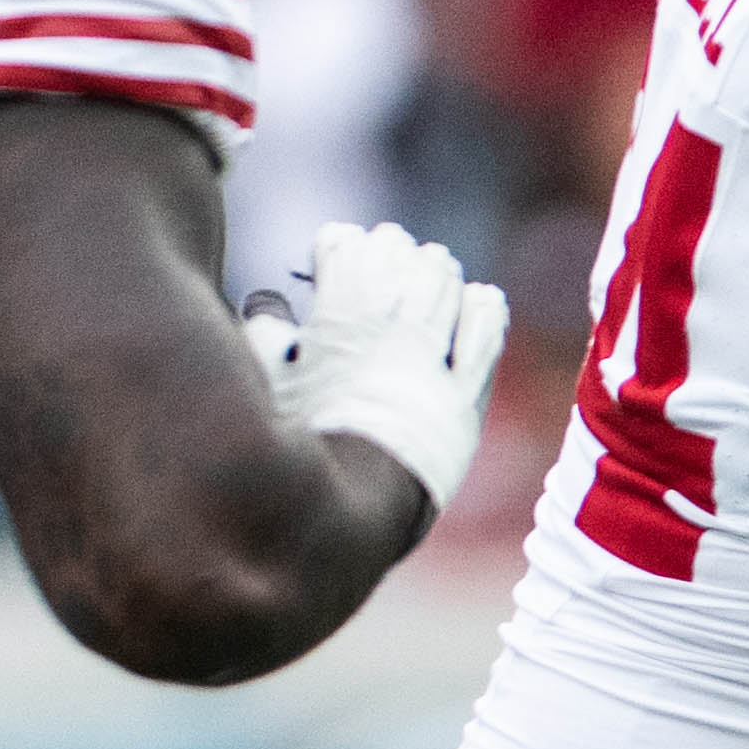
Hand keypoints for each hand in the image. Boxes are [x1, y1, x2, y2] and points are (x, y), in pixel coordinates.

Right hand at [278, 218, 510, 508]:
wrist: (349, 507)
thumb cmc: (292, 444)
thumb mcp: (260, 382)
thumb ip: (261, 331)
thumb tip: (266, 303)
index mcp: (339, 309)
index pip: (343, 241)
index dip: (331, 249)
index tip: (324, 264)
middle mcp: (394, 318)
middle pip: (397, 248)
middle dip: (380, 252)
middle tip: (369, 271)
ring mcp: (437, 350)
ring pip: (445, 277)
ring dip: (428, 272)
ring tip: (416, 285)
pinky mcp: (470, 385)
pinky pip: (489, 324)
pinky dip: (479, 306)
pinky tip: (469, 306)